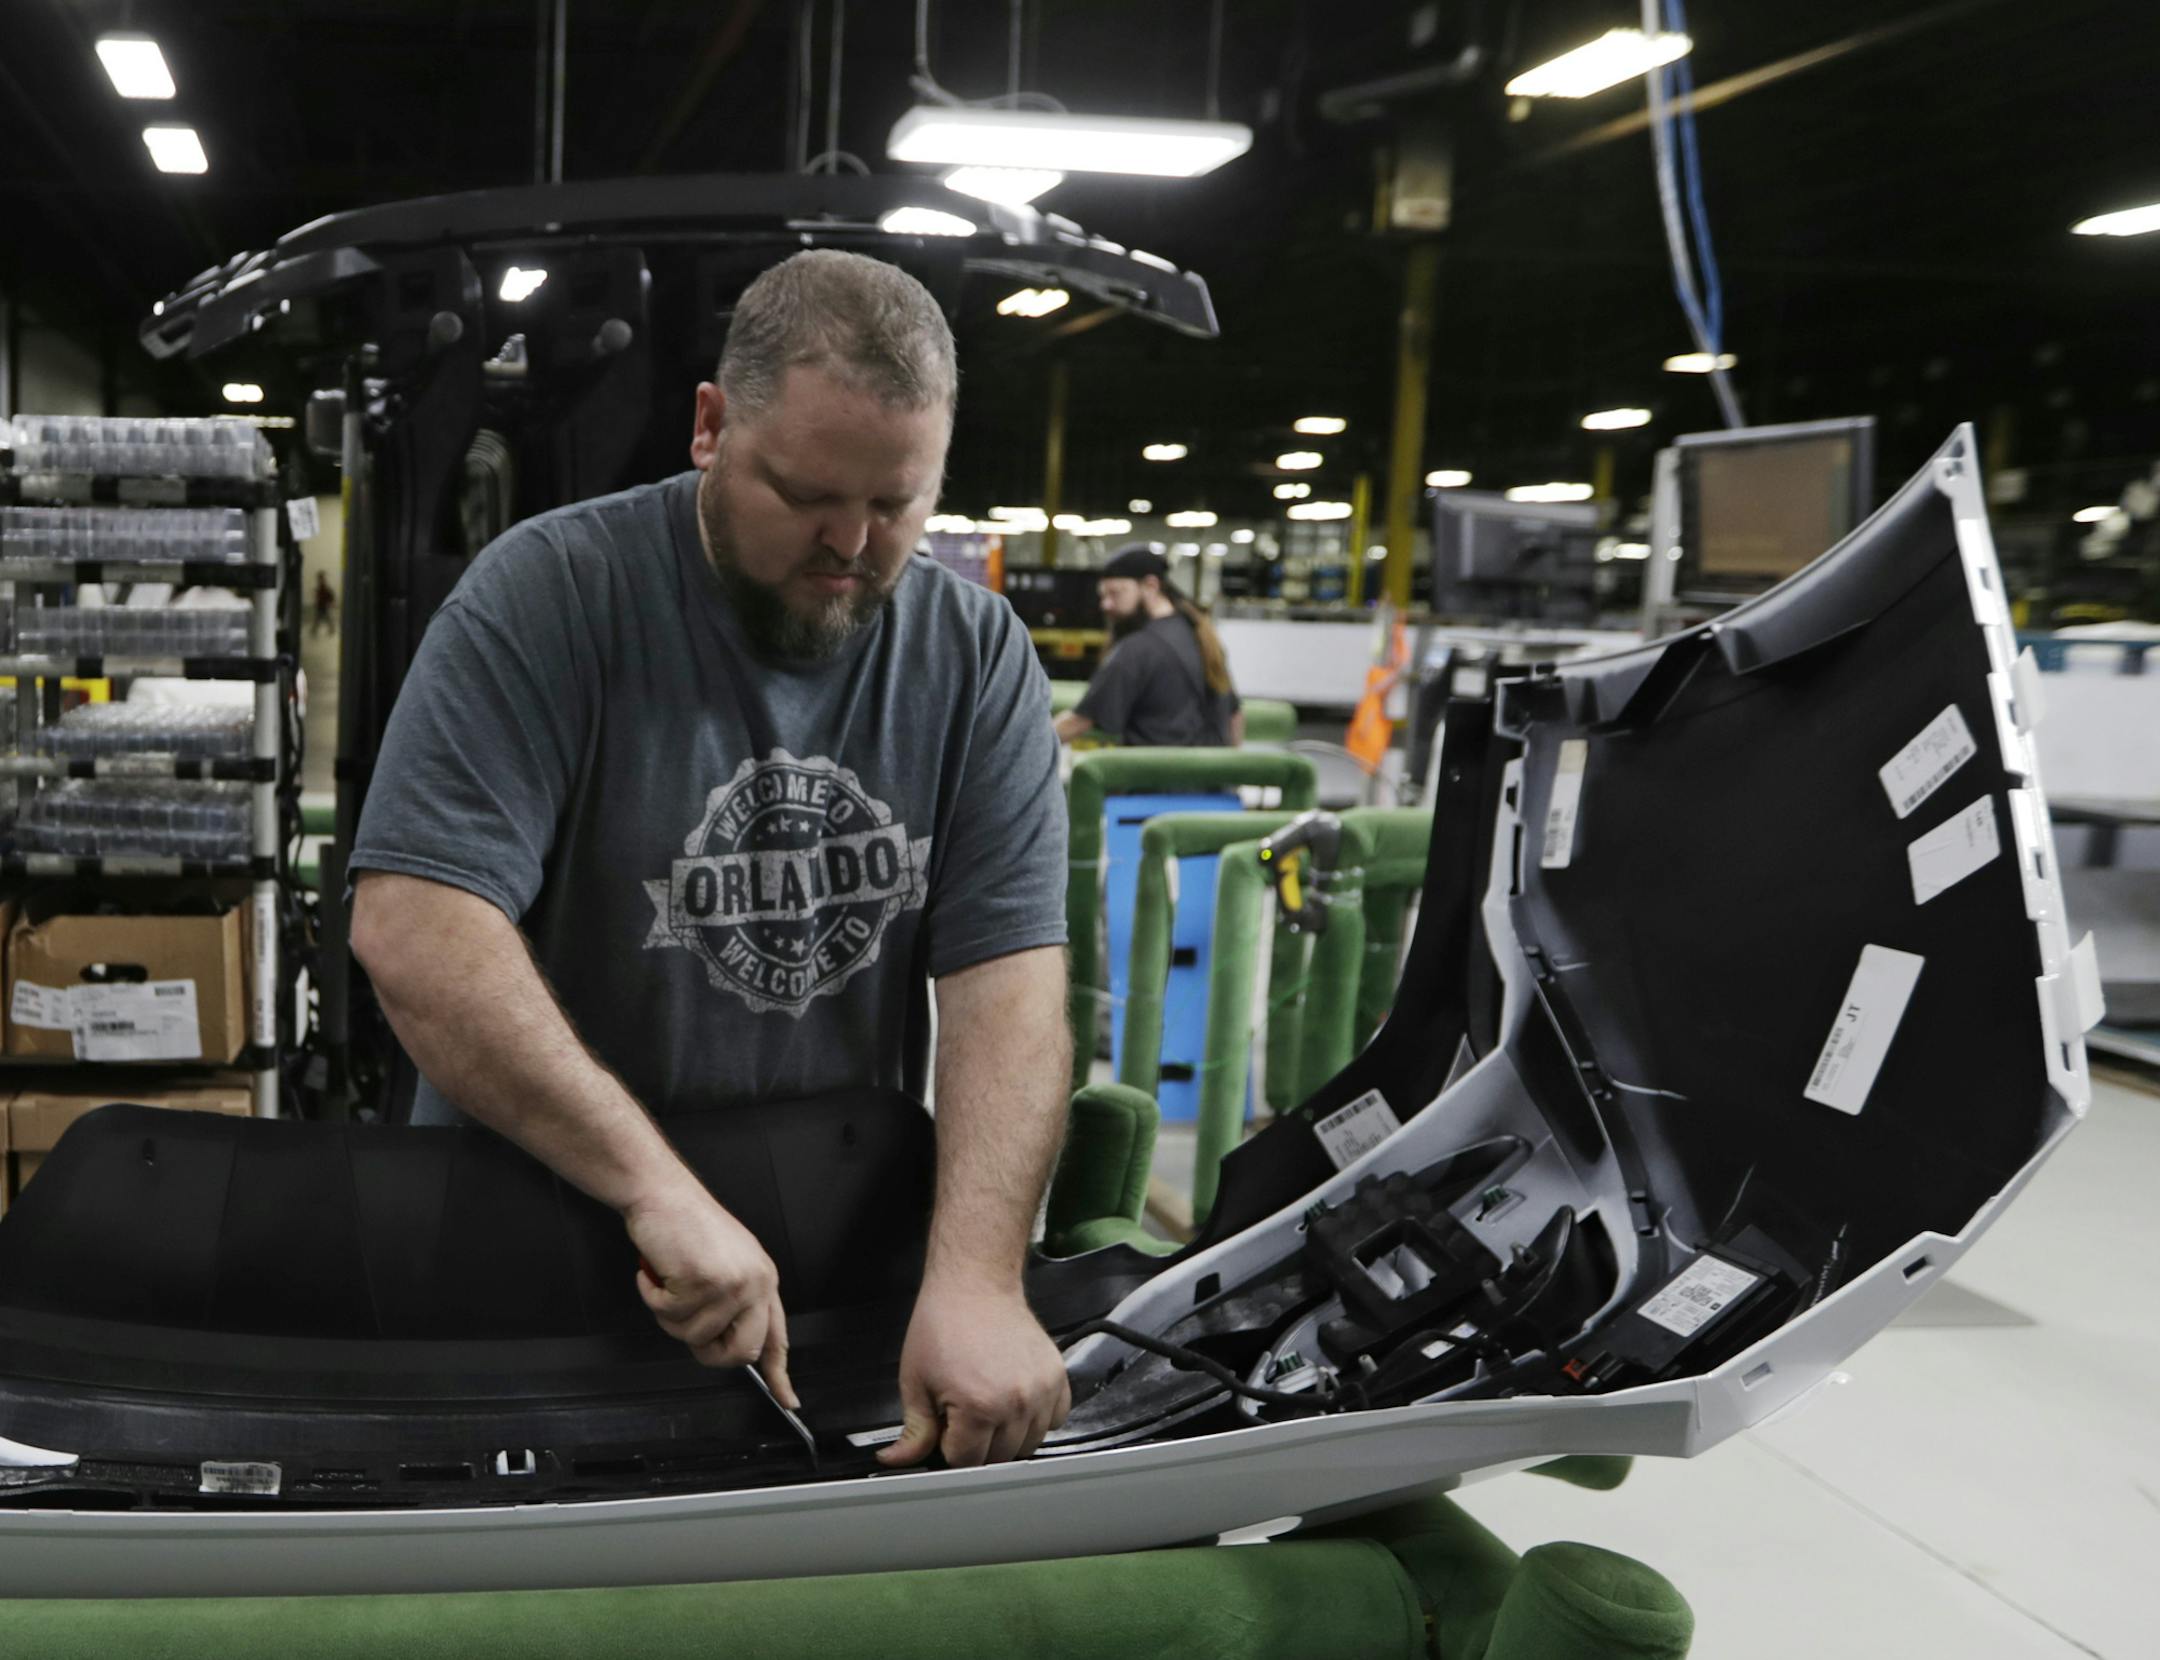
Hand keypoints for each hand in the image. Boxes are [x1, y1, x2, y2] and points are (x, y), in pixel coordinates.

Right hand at [625, 1179, 797, 1409]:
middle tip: (687, 1325)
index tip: (788, 1398)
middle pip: (740, 1352)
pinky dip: (652, 1297)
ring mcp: (730, 1283)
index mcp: (763, 1279)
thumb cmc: (688, 1225)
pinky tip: (656, 1273)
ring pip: (694, 1336)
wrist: (663, 1193)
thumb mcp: (728, 1262)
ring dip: (669, 1313)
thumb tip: (727, 1342)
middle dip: (708, 1351)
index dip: (781, 1374)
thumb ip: (735, 1302)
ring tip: (669, 1280)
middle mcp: (754, 1282)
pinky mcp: (702, 1282)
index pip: (777, 1336)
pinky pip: (669, 1316)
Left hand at [877, 1278, 1070, 1467]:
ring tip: (989, 1406)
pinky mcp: (1057, 1377)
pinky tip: (1015, 1401)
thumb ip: (914, 1431)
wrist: (974, 1285)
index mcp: (978, 1408)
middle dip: (977, 1445)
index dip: (949, 1448)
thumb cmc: (942, 1326)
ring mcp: (1042, 1391)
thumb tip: (896, 1460)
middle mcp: (1016, 1403)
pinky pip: (1056, 1420)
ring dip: (1008, 1436)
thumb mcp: (915, 1382)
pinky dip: (1038, 1419)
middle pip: (999, 1458)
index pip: (966, 1462)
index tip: (944, 1427)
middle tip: (962, 1414)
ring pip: (1029, 1444)